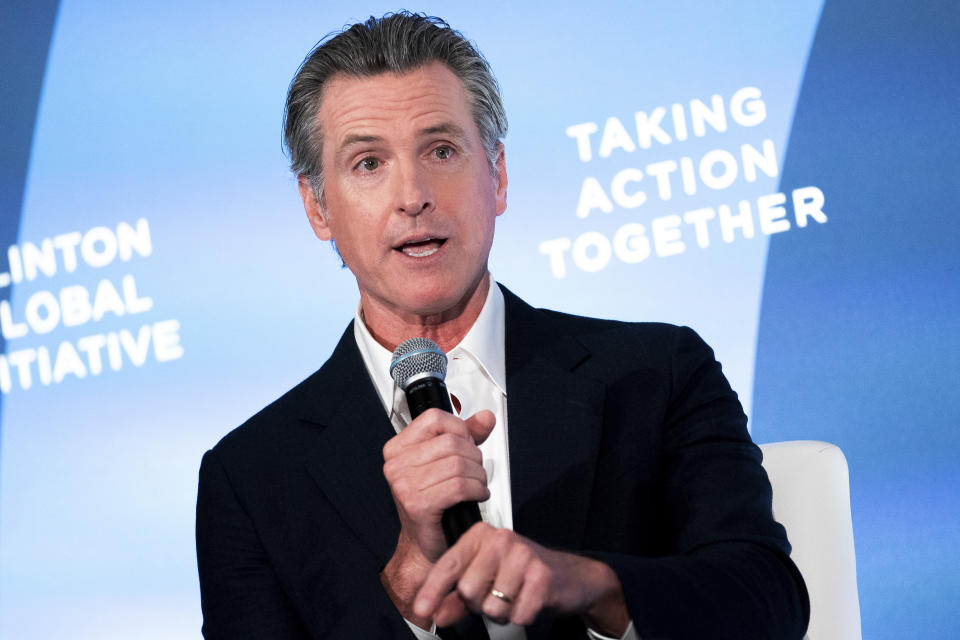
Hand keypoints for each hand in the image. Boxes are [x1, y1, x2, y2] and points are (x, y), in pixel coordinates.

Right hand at [379, 409, 495, 625]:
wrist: (426, 546)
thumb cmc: (435, 505)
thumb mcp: (448, 462)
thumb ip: (467, 436)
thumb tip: (486, 417)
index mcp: (397, 448)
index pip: (436, 418)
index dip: (460, 429)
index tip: (467, 444)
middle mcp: (395, 465)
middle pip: (452, 442)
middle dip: (474, 457)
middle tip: (475, 472)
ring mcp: (403, 485)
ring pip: (459, 464)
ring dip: (478, 476)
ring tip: (477, 485)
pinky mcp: (417, 504)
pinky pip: (459, 486)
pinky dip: (476, 490)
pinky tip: (476, 496)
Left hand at [413, 523, 629, 635]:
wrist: (568, 576)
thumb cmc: (520, 575)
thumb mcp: (484, 582)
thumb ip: (456, 599)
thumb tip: (434, 614)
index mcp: (480, 535)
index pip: (449, 565)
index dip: (433, 590)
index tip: (422, 610)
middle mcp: (500, 539)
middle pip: (468, 590)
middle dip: (478, 604)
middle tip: (496, 595)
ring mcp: (523, 555)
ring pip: (491, 606)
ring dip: (502, 612)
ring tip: (514, 598)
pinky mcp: (542, 576)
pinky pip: (516, 614)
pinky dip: (521, 616)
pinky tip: (529, 602)